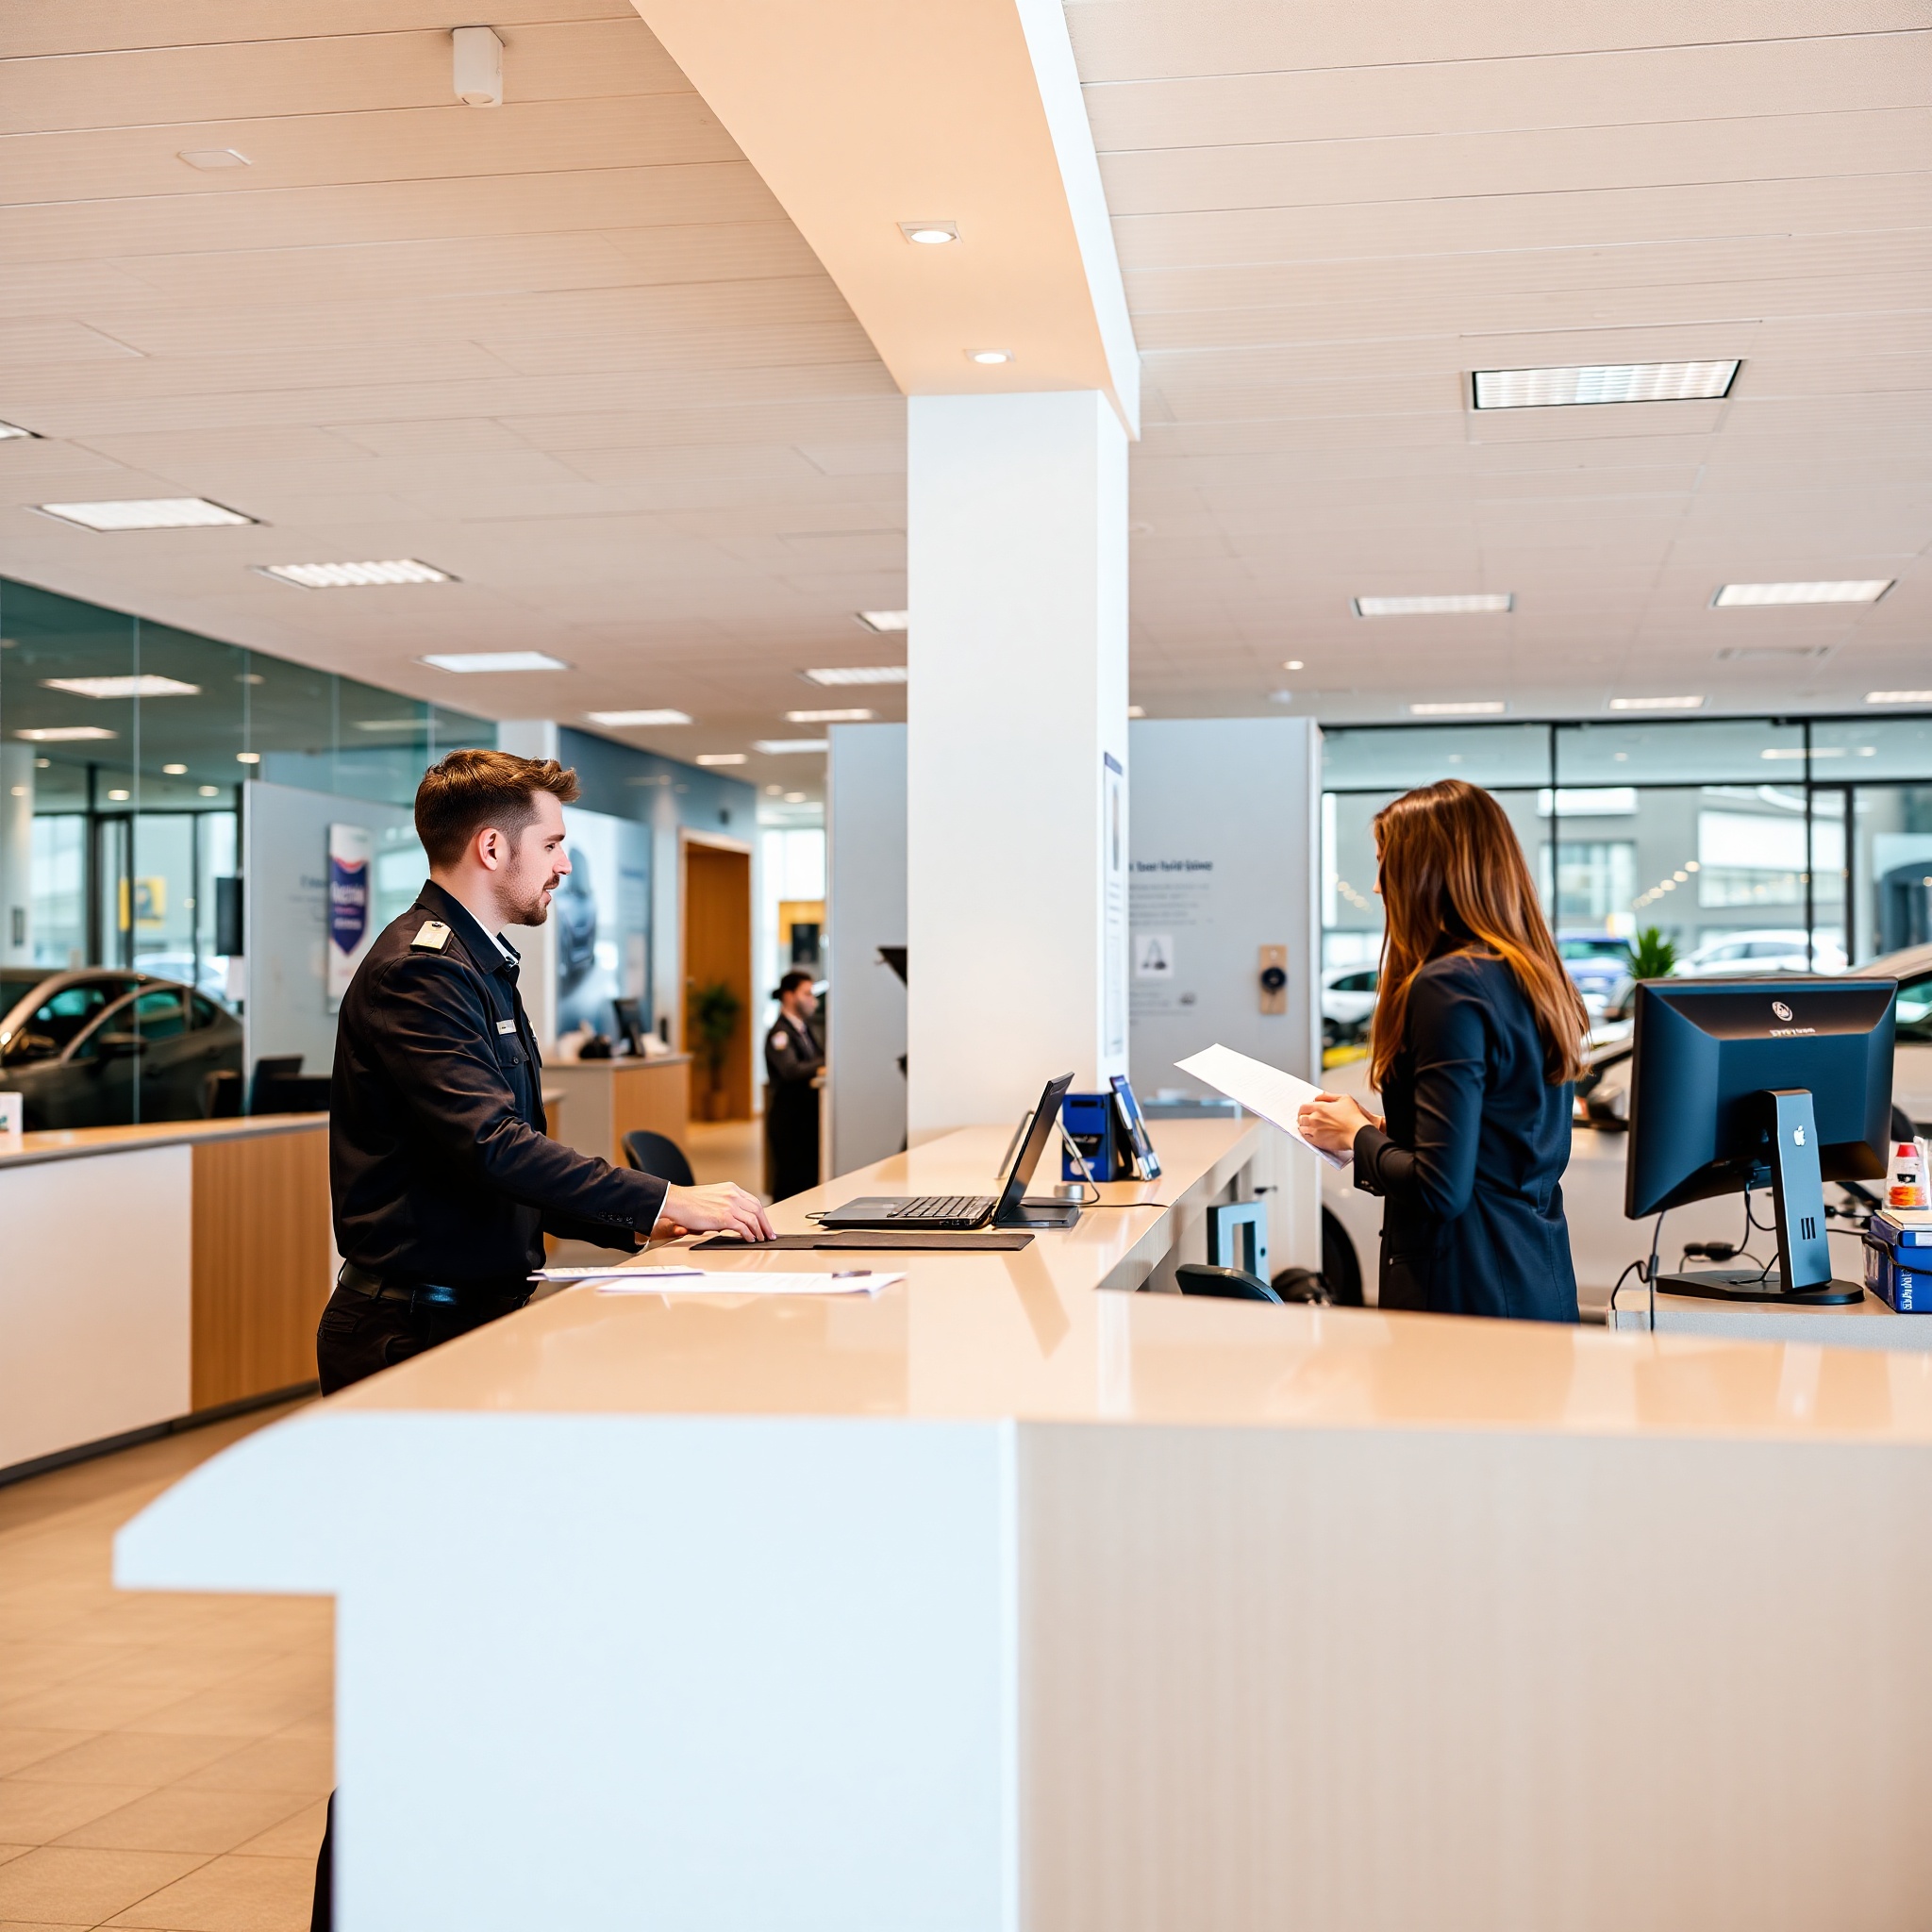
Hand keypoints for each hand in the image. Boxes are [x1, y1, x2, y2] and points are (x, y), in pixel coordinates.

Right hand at [653, 1182, 773, 1242]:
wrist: (677, 1202)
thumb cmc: (690, 1202)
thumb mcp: (714, 1196)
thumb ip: (727, 1204)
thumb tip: (736, 1219)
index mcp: (731, 1189)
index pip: (754, 1201)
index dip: (762, 1214)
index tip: (765, 1223)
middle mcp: (733, 1195)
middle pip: (758, 1209)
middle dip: (765, 1224)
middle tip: (769, 1234)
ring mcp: (729, 1205)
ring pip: (753, 1219)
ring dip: (759, 1231)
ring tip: (760, 1238)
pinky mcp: (724, 1217)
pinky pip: (743, 1227)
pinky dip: (749, 1234)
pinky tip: (750, 1239)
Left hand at [1297, 1092, 1378, 1155]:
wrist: (1359, 1133)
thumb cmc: (1354, 1117)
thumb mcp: (1344, 1099)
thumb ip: (1329, 1096)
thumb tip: (1319, 1097)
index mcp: (1320, 1107)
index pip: (1303, 1107)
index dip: (1303, 1109)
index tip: (1304, 1111)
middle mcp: (1315, 1119)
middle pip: (1301, 1118)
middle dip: (1303, 1117)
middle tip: (1306, 1118)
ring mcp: (1315, 1131)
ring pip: (1302, 1128)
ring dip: (1304, 1126)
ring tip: (1308, 1126)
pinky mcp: (1318, 1141)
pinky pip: (1306, 1138)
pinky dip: (1306, 1135)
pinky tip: (1310, 1134)